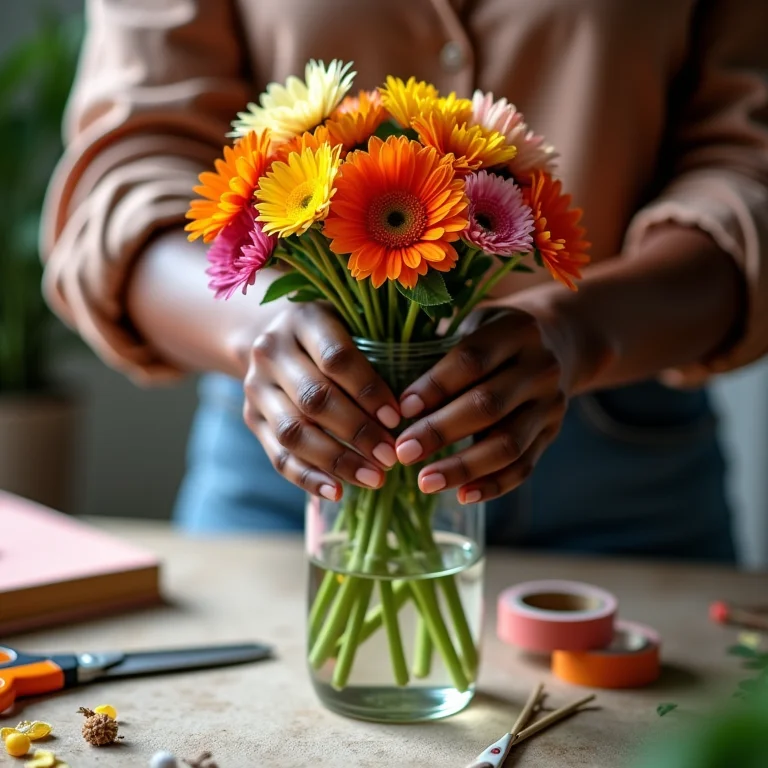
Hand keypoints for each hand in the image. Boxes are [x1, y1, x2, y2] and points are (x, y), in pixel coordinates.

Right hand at [243, 303, 401, 500]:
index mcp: (304, 320)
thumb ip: (381, 346)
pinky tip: (337, 493)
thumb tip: (423, 396)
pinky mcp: (252, 419)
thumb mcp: (352, 322)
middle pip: (314, 398)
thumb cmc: (330, 333)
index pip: (336, 358)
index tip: (397, 418)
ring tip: (374, 479)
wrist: (270, 337)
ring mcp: (257, 387)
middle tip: (391, 456)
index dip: (368, 391)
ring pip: (293, 432)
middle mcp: (272, 351)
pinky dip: (307, 478)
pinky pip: (277, 456)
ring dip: (336, 460)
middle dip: (357, 432)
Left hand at [394, 309, 569, 502]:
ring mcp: (551, 404)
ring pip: (508, 443)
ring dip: (463, 467)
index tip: (400, 409)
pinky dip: (493, 485)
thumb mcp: (470, 324)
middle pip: (489, 405)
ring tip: (425, 482)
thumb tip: (385, 391)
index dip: (435, 386)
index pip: (472, 361)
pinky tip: (462, 496)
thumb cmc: (491, 336)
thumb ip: (436, 347)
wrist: (557, 342)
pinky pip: (524, 467)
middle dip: (441, 432)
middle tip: (402, 452)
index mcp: (517, 330)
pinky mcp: (552, 433)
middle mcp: (541, 367)